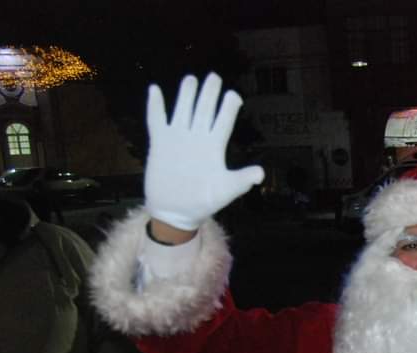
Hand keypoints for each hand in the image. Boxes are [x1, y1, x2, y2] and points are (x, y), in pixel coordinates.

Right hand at [145, 73, 264, 231]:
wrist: (175, 212)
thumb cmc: (203, 202)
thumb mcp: (224, 191)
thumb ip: (241, 180)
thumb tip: (261, 174)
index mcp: (214, 147)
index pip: (223, 121)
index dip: (229, 107)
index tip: (234, 95)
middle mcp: (197, 138)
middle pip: (204, 110)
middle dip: (209, 93)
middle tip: (214, 76)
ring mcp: (178, 138)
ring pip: (183, 110)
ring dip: (186, 95)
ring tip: (191, 79)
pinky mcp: (160, 143)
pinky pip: (156, 120)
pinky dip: (156, 106)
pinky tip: (155, 90)